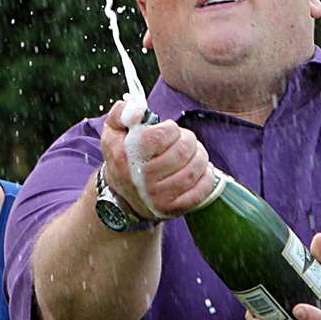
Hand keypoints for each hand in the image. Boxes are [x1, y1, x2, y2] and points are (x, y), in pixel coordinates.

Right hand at [99, 99, 214, 219]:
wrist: (122, 197)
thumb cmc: (123, 157)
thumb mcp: (113, 131)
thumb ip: (122, 112)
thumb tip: (138, 111)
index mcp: (127, 156)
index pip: (161, 136)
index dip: (170, 129)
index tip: (167, 131)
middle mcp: (142, 180)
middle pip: (183, 151)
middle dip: (188, 139)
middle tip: (183, 140)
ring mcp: (159, 197)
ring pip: (195, 168)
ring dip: (199, 155)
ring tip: (192, 153)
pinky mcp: (174, 209)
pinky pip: (202, 189)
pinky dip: (207, 176)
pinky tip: (201, 169)